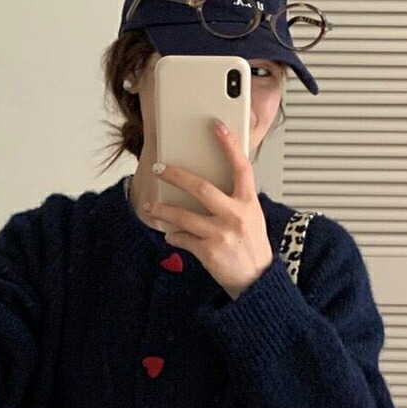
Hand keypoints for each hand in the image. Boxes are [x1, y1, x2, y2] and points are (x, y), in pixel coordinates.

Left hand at [144, 120, 273, 299]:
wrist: (257, 280)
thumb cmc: (253, 248)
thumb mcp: (252, 217)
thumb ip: (235, 200)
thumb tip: (208, 185)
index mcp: (248, 203)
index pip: (241, 167)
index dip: (229, 145)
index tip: (217, 127)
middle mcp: (235, 216)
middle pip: (201, 188)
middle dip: (175, 176)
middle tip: (159, 169)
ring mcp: (221, 234)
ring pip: (183, 216)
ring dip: (162, 210)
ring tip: (149, 207)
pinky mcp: (209, 252)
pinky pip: (183, 238)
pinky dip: (173, 236)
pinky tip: (170, 234)